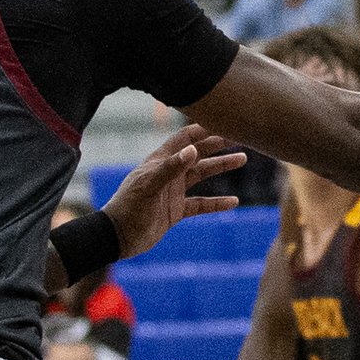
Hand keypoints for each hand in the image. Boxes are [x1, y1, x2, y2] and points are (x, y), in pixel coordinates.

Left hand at [104, 124, 247, 261]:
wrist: (117, 238)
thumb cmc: (128, 208)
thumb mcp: (149, 186)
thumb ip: (170, 168)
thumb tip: (193, 150)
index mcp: (160, 162)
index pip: (184, 139)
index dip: (203, 129)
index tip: (223, 121)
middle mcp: (168, 173)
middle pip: (197, 153)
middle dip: (217, 143)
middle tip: (239, 135)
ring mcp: (173, 191)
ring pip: (202, 174)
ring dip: (220, 166)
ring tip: (242, 158)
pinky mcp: (176, 210)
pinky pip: (201, 203)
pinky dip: (217, 202)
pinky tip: (233, 202)